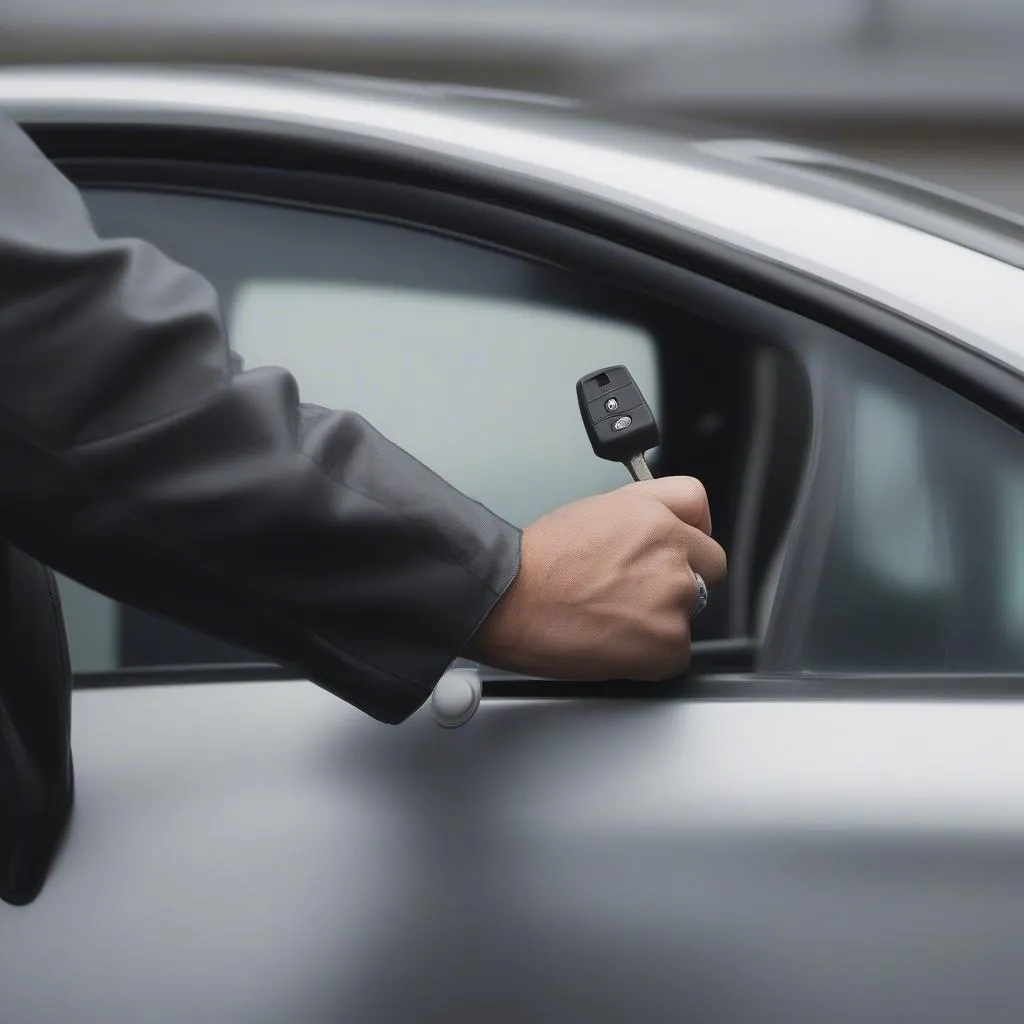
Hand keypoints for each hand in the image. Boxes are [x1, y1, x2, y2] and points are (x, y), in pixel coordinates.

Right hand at [465, 477, 726, 680]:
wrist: (510, 599)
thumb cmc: (539, 560)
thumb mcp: (597, 508)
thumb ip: (644, 509)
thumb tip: (668, 521)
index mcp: (656, 518)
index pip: (703, 519)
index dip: (688, 536)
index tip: (678, 550)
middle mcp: (673, 556)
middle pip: (708, 569)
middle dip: (680, 579)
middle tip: (637, 592)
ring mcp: (674, 601)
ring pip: (689, 613)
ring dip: (661, 619)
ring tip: (614, 618)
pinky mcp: (668, 645)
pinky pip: (676, 654)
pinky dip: (650, 656)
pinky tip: (615, 643)